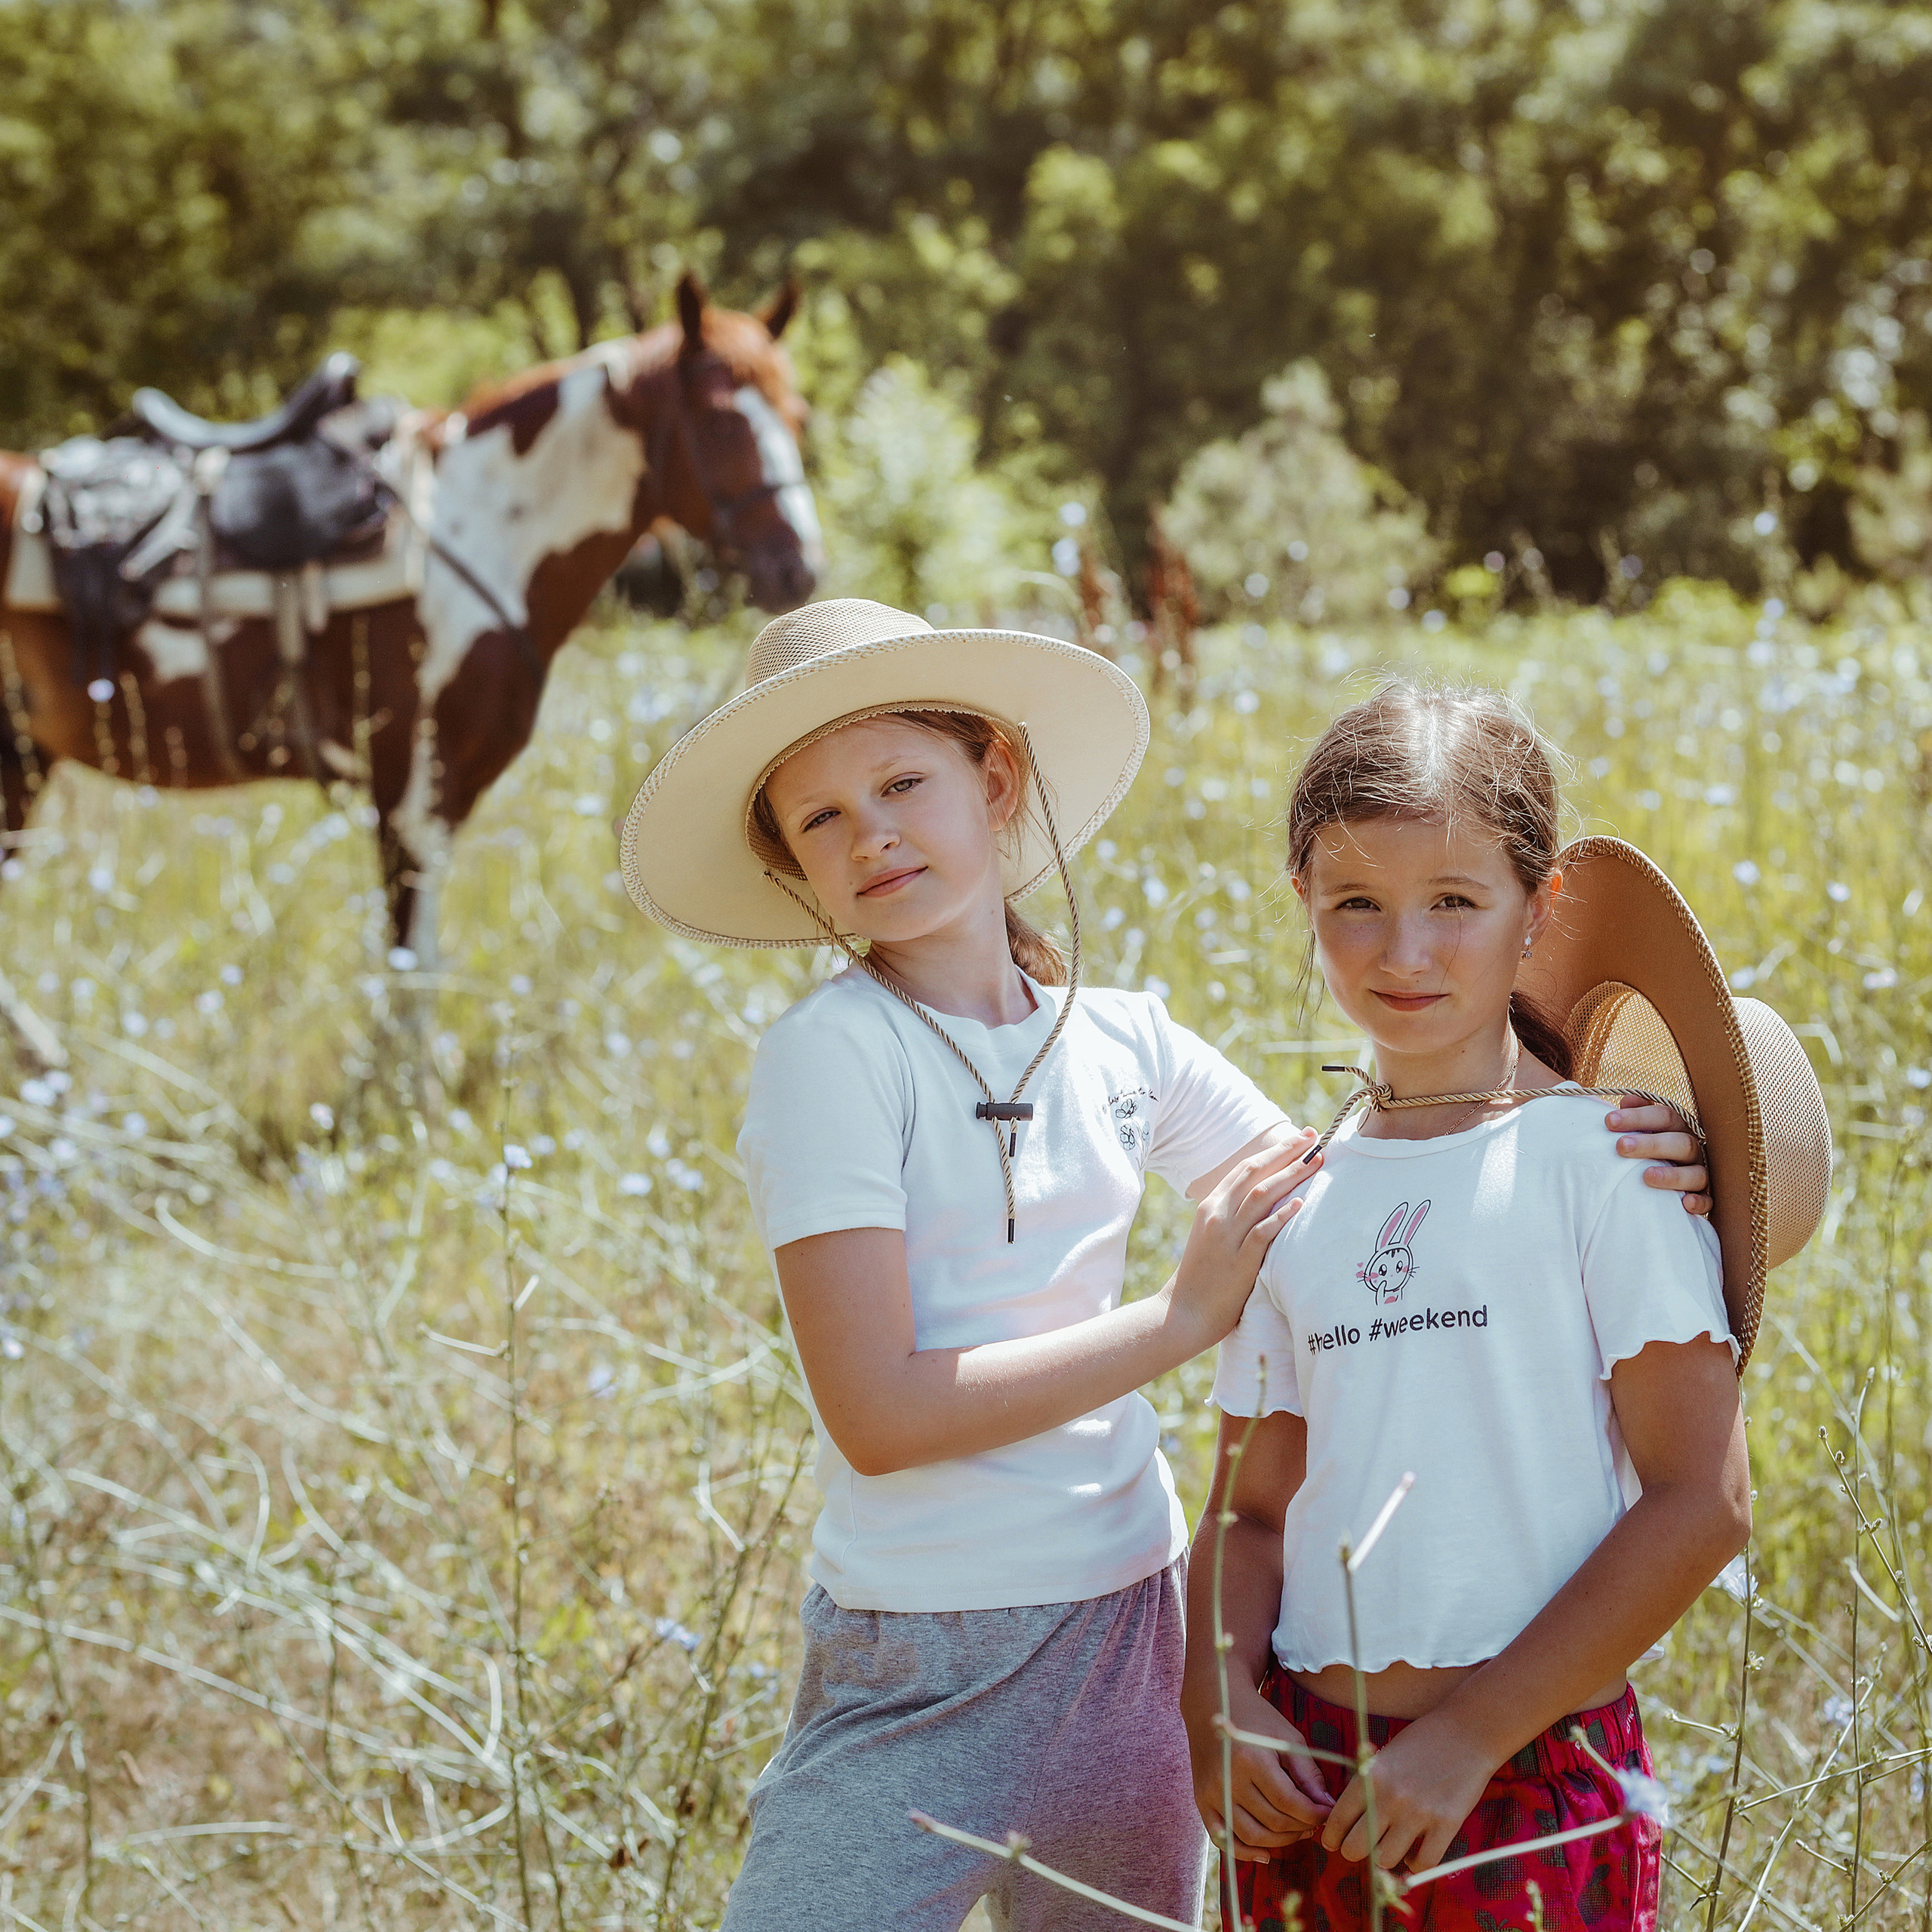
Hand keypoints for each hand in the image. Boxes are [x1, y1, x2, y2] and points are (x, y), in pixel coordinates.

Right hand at [1168, 1130, 1320, 1348]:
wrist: (1184, 1312)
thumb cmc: (1204, 1275)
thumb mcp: (1213, 1235)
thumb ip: (1234, 1215)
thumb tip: (1267, 1198)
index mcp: (1211, 1205)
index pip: (1246, 1168)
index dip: (1274, 1150)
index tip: (1299, 1139)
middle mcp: (1217, 1214)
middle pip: (1255, 1173)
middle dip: (1287, 1153)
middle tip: (1313, 1139)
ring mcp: (1227, 1237)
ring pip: (1261, 1195)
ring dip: (1290, 1176)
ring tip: (1316, 1162)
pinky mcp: (1238, 1261)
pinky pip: (1262, 1232)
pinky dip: (1280, 1216)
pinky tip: (1299, 1203)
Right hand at [1192, 1682, 1333, 1858]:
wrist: (1214, 1702)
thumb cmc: (1257, 1719)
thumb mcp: (1287, 1738)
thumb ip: (1308, 1774)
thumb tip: (1328, 1807)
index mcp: (1252, 1759)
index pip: (1290, 1803)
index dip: (1314, 1815)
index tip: (1328, 1813)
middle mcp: (1229, 1779)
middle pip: (1273, 1822)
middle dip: (1301, 1828)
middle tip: (1314, 1822)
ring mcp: (1212, 1792)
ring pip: (1252, 1836)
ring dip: (1280, 1842)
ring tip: (1296, 1831)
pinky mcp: (1202, 1801)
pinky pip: (1223, 1838)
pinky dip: (1245, 1852)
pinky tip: (1265, 1854)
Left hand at [1321, 1710, 1496, 1875]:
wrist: (1465, 1732)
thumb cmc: (1421, 1742)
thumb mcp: (1382, 1757)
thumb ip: (1365, 1786)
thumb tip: (1346, 1821)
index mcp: (1369, 1776)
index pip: (1337, 1820)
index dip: (1332, 1837)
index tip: (1334, 1842)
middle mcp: (1389, 1797)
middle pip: (1355, 1848)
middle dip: (1354, 1851)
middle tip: (1361, 1847)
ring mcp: (1419, 1813)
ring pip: (1385, 1860)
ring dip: (1385, 1858)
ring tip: (1391, 1846)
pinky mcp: (1446, 1825)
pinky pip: (1423, 1863)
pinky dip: (1416, 1863)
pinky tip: (1416, 1851)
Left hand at [1607, 1097, 1709, 1216]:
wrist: (1665, 1172)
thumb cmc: (1649, 1146)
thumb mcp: (1643, 1129)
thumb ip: (1637, 1114)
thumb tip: (1628, 1100)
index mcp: (1679, 1127)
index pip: (1665, 1116)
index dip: (1638, 1117)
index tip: (1609, 1121)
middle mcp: (1693, 1148)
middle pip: (1680, 1143)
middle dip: (1650, 1144)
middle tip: (1621, 1146)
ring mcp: (1701, 1172)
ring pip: (1696, 1173)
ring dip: (1672, 1175)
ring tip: (1647, 1176)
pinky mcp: (1705, 1196)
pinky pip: (1708, 1201)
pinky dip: (1699, 1202)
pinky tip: (1685, 1203)